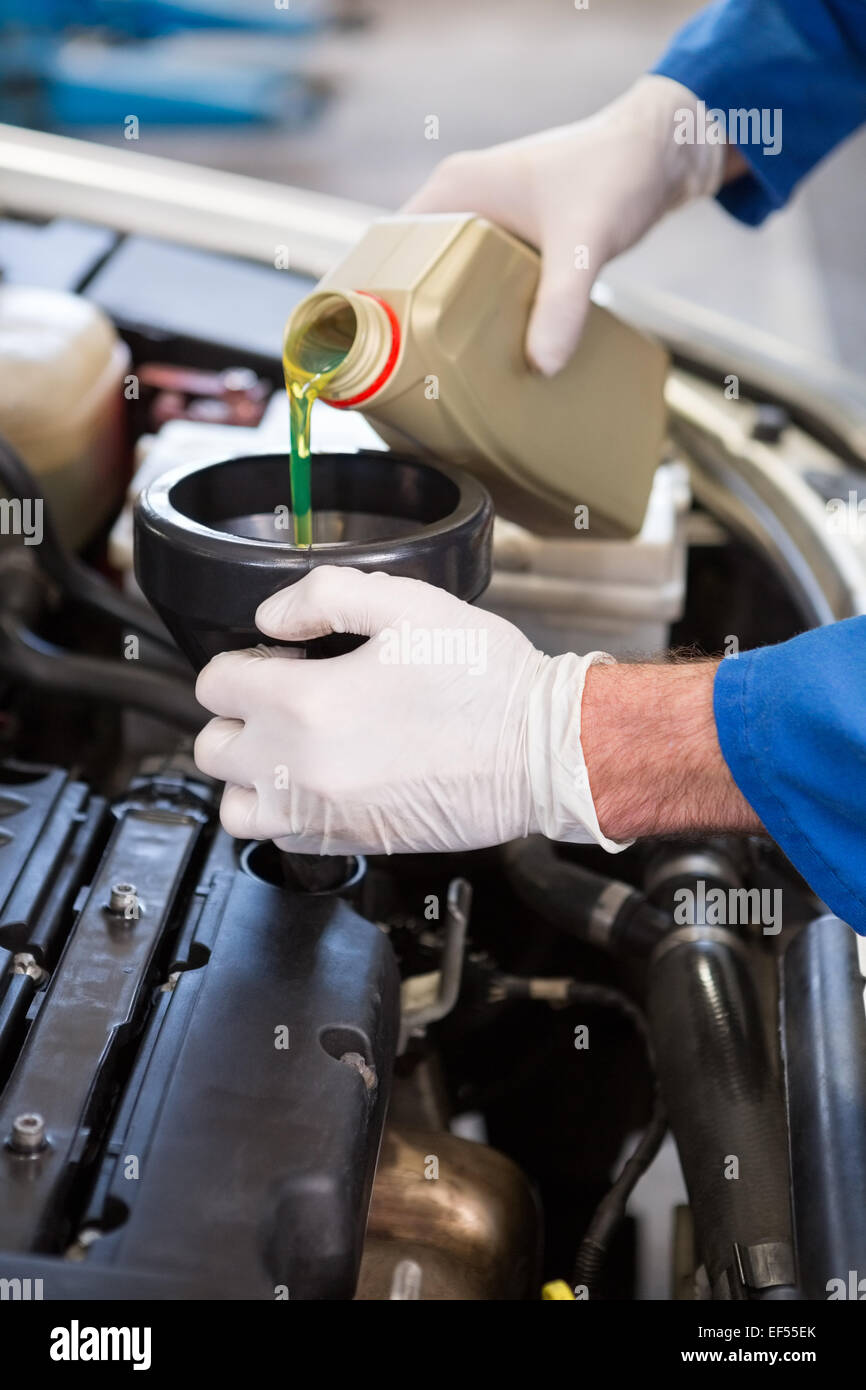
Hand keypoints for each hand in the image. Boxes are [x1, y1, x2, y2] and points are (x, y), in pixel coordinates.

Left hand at [193, 566, 624, 855]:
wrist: (542, 752)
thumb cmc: (485, 681)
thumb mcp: (407, 604)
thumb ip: (323, 596)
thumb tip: (271, 617)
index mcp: (304, 702)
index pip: (215, 684)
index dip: (244, 662)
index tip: (277, 659)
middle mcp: (297, 767)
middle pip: (212, 747)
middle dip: (238, 718)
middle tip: (282, 700)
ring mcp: (321, 813)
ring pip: (235, 806)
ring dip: (250, 775)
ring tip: (289, 748)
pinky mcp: (350, 842)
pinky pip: (281, 839)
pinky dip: (285, 812)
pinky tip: (323, 781)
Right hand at [404, 75, 724, 375]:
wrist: (666, 150)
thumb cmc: (618, 170)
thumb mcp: (584, 242)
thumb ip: (562, 303)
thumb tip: (543, 366)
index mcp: (455, 190)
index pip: (389, 247)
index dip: (378, 296)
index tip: (377, 346)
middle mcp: (462, 203)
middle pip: (415, 273)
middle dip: (414, 321)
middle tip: (412, 374)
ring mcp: (489, 223)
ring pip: (450, 282)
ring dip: (450, 323)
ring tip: (445, 374)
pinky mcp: (516, 242)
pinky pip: (484, 285)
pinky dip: (485, 316)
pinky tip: (493, 353)